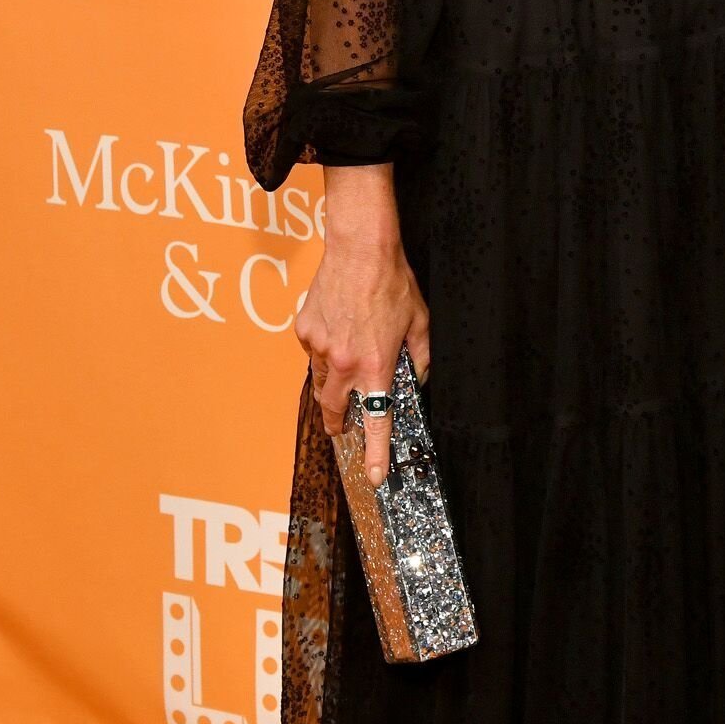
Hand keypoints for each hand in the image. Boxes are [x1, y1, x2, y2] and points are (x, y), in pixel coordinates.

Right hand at [293, 164, 429, 483]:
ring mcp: (319, 347)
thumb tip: (420, 379)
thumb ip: (420, 358)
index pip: (376, 419)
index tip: (372, 477)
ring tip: (343, 373)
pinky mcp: (304, 331)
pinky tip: (337, 330)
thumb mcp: (419, 322)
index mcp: (375, 365)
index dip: (374, 452)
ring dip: (330, 387)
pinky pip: (312, 354)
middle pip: (333, 410)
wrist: (360, 247)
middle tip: (342, 428)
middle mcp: (344, 363)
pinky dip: (323, 352)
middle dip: (338, 423)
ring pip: (320, 383)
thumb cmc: (392, 282)